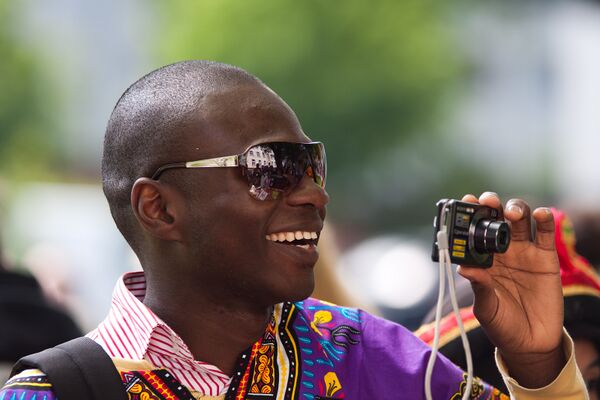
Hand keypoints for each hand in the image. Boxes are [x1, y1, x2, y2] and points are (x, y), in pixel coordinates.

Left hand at [458, 192, 564, 387]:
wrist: (530, 343)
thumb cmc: (501, 324)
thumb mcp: (485, 307)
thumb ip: (479, 286)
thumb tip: (463, 268)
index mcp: (481, 258)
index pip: (472, 229)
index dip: (469, 213)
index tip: (465, 202)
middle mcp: (501, 250)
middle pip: (496, 217)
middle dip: (491, 204)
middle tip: (487, 202)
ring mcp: (523, 252)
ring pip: (520, 220)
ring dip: (516, 208)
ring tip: (511, 213)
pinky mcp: (546, 258)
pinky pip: (545, 233)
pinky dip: (544, 219)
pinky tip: (540, 214)